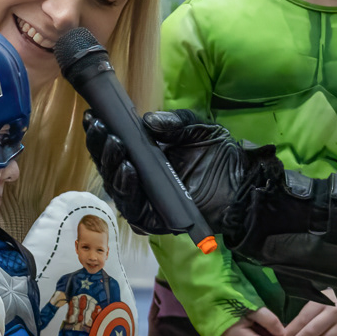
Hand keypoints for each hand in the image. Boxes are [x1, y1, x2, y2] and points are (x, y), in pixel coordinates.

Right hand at [83, 109, 279, 239]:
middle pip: (109, 167)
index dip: (102, 132)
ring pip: (116, 188)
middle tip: (101, 128)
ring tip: (115, 145)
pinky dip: (128, 189)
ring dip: (111, 165)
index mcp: (144, 158)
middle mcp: (140, 180)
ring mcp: (146, 201)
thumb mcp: (195, 128)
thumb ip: (173, 122)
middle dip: (101, 146)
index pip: (115, 147)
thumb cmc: (219, 155)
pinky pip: (133, 208)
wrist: (243, 183)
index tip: (93, 115)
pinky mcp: (155, 220)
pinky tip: (129, 170)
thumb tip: (147, 120)